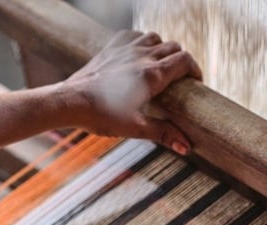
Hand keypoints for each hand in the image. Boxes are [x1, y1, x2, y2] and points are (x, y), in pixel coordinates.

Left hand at [62, 30, 202, 153]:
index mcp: (152, 75)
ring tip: (159, 67)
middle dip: (180, 62)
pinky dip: (141, 42)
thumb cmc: (101, 116)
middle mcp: (142, 56)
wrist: (71, 102)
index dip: (194, 70)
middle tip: (178, 81)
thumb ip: (163, 133)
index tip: (195, 83)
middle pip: (174, 48)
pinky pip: (134, 35)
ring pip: (156, 38)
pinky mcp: (111, 48)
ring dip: (162, 50)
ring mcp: (126, 49)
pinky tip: (138, 56)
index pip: (185, 61)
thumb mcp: (134, 128)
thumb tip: (186, 146)